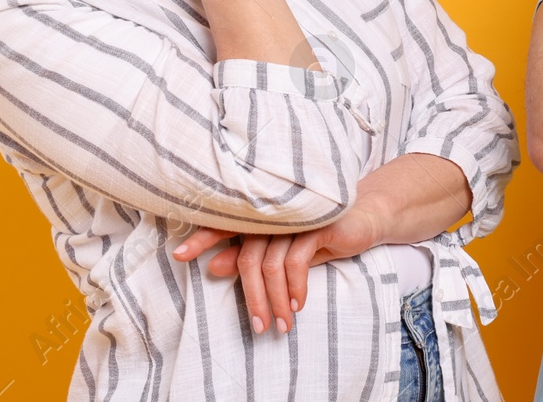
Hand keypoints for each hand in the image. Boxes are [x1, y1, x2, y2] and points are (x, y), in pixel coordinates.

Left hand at [171, 200, 389, 333]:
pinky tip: (298, 303)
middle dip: (252, 298)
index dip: (201, 238)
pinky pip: (296, 260)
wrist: (364, 219)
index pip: (225, 225)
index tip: (178, 255)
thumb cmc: (318, 236)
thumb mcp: (282, 252)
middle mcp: (274, 214)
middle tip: (260, 327)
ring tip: (282, 325)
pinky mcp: (317, 223)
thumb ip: (251, 257)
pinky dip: (295, 286)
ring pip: (271, 265)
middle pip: (248, 258)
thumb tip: (213, 266)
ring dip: (276, 300)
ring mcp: (295, 217)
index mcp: (261, 217)